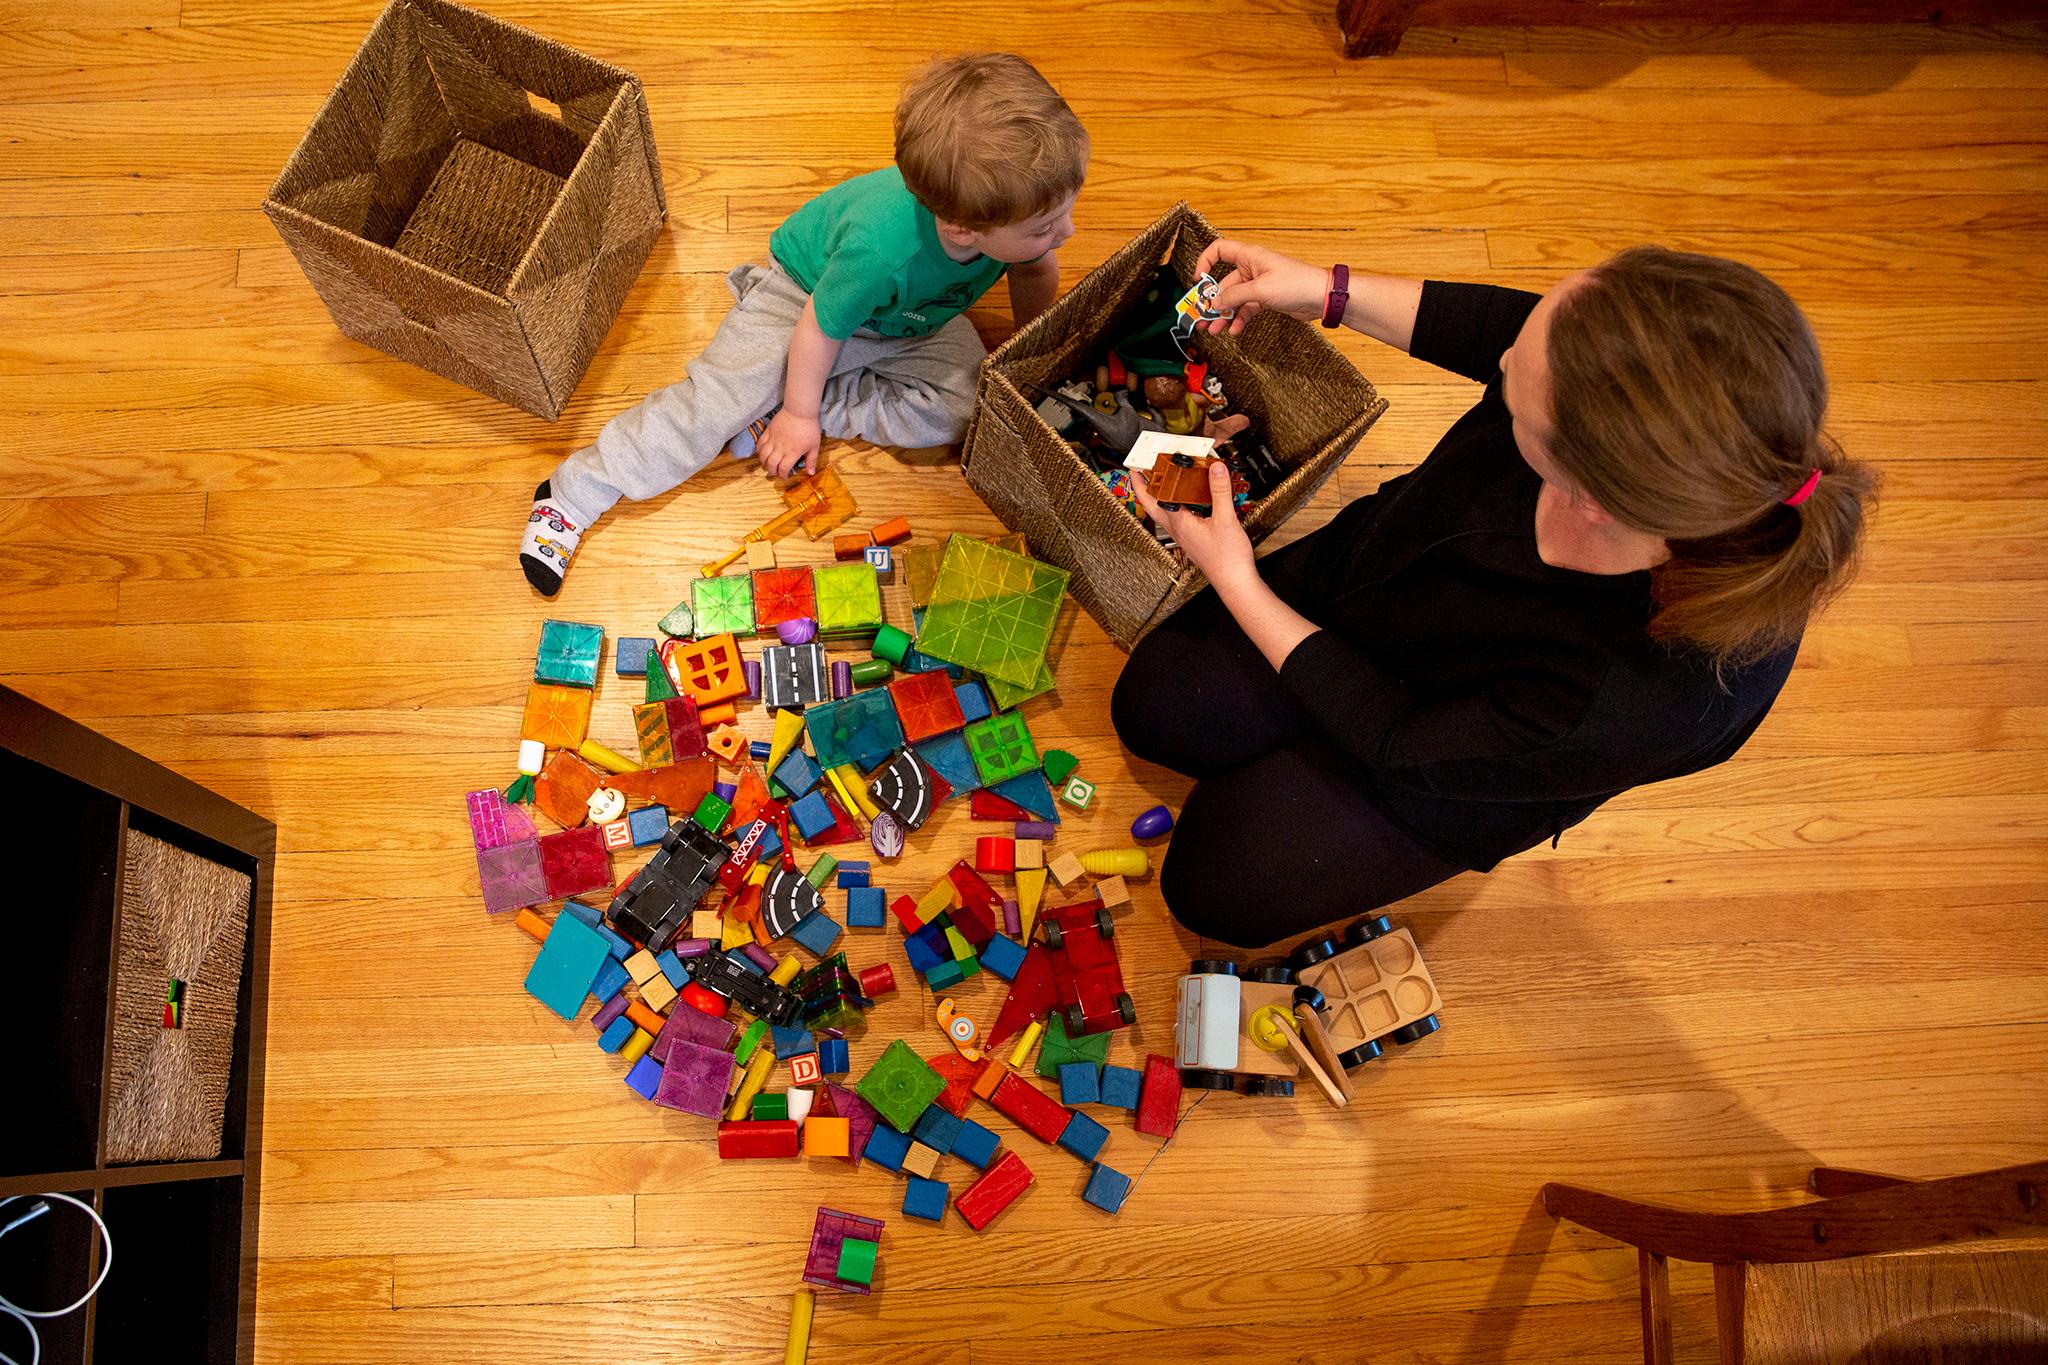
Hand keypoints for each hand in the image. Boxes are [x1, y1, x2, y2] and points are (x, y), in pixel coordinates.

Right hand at [756, 410, 821, 477]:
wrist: (800, 410)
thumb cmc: (809, 427)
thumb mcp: (814, 445)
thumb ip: (811, 460)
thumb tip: (810, 473)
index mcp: (793, 452)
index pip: (783, 469)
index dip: (783, 475)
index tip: (785, 477)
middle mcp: (781, 448)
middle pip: (771, 464)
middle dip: (772, 471)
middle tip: (775, 472)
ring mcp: (773, 439)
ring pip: (763, 455)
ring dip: (764, 462)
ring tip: (767, 465)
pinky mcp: (768, 431)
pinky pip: (760, 443)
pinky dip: (759, 450)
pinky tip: (762, 453)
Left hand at [1132, 460, 1254, 584]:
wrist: (1235, 581)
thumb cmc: (1228, 558)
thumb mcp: (1226, 519)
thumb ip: (1220, 491)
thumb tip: (1216, 468)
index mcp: (1179, 523)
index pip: (1154, 498)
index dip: (1143, 481)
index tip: (1137, 466)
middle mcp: (1177, 530)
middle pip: (1152, 506)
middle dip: (1144, 488)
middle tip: (1140, 473)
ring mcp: (1184, 536)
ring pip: (1164, 513)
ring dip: (1159, 497)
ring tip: (1161, 482)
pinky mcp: (1192, 540)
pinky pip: (1178, 518)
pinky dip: (1176, 506)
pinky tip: (1187, 501)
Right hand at [1193, 238, 1331, 335]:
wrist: (1322, 297)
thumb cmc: (1296, 284)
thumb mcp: (1260, 290)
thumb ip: (1234, 296)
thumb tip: (1214, 302)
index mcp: (1249, 257)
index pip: (1220, 250)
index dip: (1205, 262)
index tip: (1198, 280)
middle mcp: (1252, 268)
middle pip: (1224, 283)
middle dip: (1212, 301)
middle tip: (1201, 318)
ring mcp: (1259, 284)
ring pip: (1234, 299)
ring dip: (1223, 314)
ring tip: (1213, 330)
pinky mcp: (1266, 299)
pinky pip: (1246, 309)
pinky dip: (1239, 319)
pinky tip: (1234, 330)